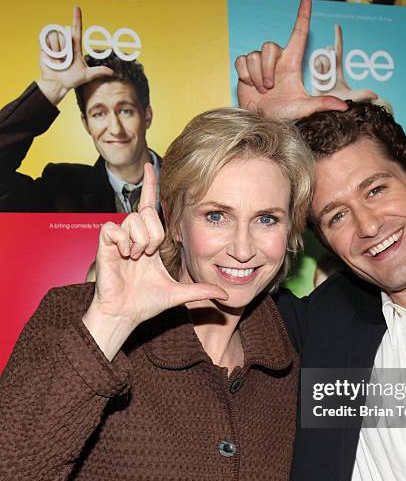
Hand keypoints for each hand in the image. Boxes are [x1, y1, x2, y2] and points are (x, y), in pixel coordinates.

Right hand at [37, 6, 112, 105]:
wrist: (57, 84)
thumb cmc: (71, 80)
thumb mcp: (86, 75)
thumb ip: (98, 72)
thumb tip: (112, 72)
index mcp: (75, 47)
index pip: (77, 29)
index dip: (77, 18)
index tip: (77, 8)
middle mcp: (65, 43)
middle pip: (66, 35)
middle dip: (65, 49)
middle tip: (65, 61)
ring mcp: (54, 43)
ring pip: (57, 37)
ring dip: (58, 51)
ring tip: (58, 60)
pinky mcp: (45, 45)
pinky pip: (48, 40)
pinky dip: (50, 50)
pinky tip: (51, 58)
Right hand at [82, 164, 227, 359]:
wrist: (125, 314)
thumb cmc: (146, 303)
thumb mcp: (179, 293)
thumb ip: (201, 290)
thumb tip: (226, 295)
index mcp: (150, 241)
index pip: (150, 206)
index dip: (150, 186)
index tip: (151, 166)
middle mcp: (134, 235)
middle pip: (147, 213)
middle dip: (154, 235)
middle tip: (149, 255)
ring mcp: (119, 238)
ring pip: (134, 219)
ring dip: (140, 241)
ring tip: (136, 258)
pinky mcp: (104, 242)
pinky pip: (114, 228)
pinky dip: (123, 242)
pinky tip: (124, 256)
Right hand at [235, 0, 347, 120]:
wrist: (262, 122)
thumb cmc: (283, 116)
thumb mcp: (303, 108)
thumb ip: (322, 104)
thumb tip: (345, 107)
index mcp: (292, 64)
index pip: (299, 34)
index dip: (303, 16)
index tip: (307, 0)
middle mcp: (277, 61)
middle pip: (269, 46)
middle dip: (268, 69)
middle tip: (270, 87)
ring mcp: (260, 64)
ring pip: (255, 55)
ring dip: (258, 76)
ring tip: (262, 90)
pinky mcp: (245, 68)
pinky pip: (242, 61)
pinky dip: (246, 76)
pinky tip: (251, 86)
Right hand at [312, 24, 378, 102]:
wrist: (327, 117)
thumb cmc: (341, 107)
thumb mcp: (352, 98)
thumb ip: (362, 94)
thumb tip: (375, 95)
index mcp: (338, 71)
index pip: (338, 52)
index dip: (338, 38)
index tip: (337, 26)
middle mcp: (328, 72)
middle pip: (327, 55)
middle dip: (328, 57)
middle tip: (331, 65)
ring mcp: (319, 77)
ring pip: (320, 63)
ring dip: (324, 69)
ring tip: (326, 79)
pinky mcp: (312, 83)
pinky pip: (314, 72)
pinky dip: (318, 75)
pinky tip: (320, 81)